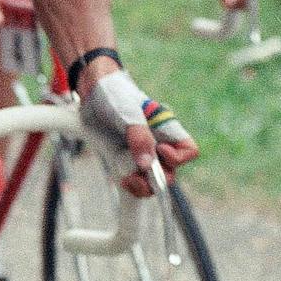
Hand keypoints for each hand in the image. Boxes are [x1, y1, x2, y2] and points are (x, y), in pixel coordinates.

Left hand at [79, 70, 198, 196]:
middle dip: (157, 179)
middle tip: (136, 176)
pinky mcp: (124, 160)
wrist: (91, 94)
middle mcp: (157, 144)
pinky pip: (134, 179)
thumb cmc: (115, 96)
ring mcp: (141, 154)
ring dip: (143, 187)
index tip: (160, 151)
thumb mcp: (127, 113)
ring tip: (127, 181)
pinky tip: (121, 180)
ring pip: (152, 181)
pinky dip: (130, 185)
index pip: (188, 150)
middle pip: (170, 172)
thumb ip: (139, 137)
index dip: (178, 157)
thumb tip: (146, 165)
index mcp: (166, 130)